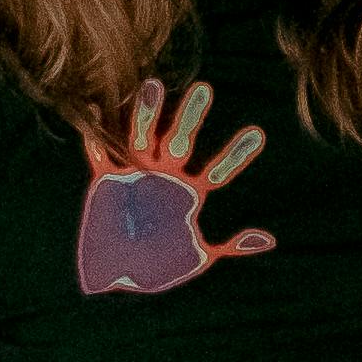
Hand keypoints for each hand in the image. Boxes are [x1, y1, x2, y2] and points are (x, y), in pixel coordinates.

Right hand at [76, 77, 276, 295]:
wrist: (119, 275)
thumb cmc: (159, 265)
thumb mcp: (200, 258)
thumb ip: (232, 246)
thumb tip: (270, 240)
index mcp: (187, 192)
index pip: (217, 170)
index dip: (235, 154)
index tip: (257, 133)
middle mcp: (163, 176)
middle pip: (179, 141)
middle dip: (190, 117)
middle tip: (204, 89)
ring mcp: (135, 176)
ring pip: (141, 137)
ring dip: (146, 114)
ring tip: (153, 86)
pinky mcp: (105, 183)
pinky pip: (99, 155)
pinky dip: (94, 136)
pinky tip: (92, 108)